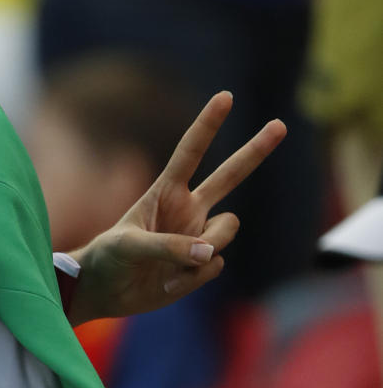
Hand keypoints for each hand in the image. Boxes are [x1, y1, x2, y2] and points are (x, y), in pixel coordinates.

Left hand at [65, 91, 286, 325]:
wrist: (105, 290)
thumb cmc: (107, 258)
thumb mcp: (128, 246)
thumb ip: (168, 247)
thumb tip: (210, 254)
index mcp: (165, 192)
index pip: (191, 152)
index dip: (207, 125)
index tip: (225, 96)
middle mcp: (188, 209)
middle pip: (230, 175)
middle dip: (255, 150)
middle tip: (281, 124)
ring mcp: (199, 236)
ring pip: (226, 232)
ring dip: (204, 247)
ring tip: (170, 265)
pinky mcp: (204, 264)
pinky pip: (214, 266)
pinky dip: (191, 277)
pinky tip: (167, 282)